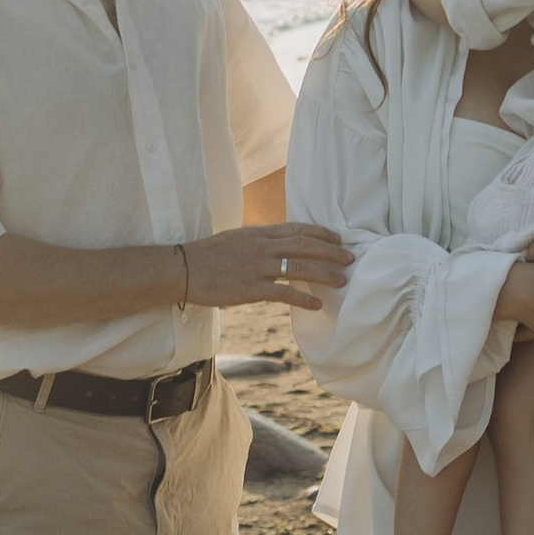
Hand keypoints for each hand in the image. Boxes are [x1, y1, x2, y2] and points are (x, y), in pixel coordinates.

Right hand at [185, 220, 355, 312]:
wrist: (183, 269)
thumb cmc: (207, 256)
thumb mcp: (236, 239)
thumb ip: (258, 241)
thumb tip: (277, 244)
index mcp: (259, 233)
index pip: (298, 229)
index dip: (321, 233)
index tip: (337, 239)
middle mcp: (262, 246)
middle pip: (305, 245)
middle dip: (331, 252)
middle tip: (350, 258)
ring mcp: (258, 267)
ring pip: (300, 267)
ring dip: (325, 274)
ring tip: (342, 281)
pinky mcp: (251, 289)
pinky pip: (284, 293)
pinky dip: (304, 298)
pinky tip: (317, 305)